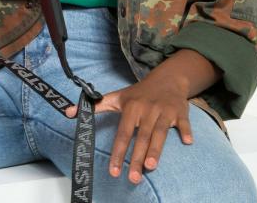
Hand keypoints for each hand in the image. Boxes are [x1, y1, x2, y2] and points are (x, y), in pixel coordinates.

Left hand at [65, 77, 192, 184]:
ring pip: (160, 133)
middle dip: (136, 157)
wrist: (166, 79)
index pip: (123, 132)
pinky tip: (188, 142)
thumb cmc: (139, 93)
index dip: (118, 151)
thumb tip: (68, 113)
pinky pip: (184, 123)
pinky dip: (186, 132)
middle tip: (131, 178)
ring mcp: (165, 111)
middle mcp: (147, 109)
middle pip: (141, 137)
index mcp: (132, 107)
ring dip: (156, 149)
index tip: (113, 170)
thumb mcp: (116, 97)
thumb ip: (94, 106)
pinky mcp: (180, 112)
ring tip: (150, 167)